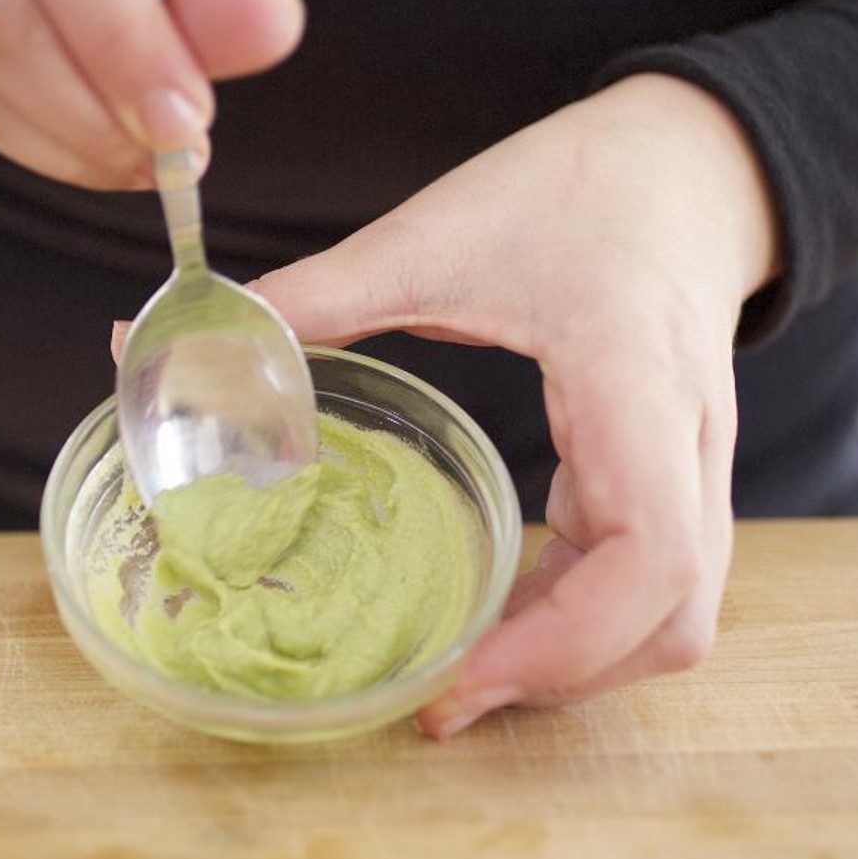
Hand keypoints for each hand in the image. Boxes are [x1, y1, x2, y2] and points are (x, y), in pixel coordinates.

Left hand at [249, 74, 779, 736]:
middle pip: (671, 619)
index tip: (455, 675)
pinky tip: (506, 601)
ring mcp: (700, 467)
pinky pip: (655, 582)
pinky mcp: (682, 474)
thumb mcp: (435, 235)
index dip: (559, 643)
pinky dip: (583, 616)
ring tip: (465, 660)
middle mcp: (691, 445)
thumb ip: (307, 296)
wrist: (685, 168)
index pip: (649, 554)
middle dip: (561, 675)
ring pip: (673, 616)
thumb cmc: (576, 187)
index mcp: (637, 381)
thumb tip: (157, 341)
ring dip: (576, 657)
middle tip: (442, 691)